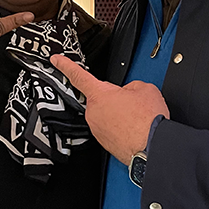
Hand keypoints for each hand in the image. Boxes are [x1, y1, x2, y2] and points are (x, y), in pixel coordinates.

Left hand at [51, 54, 169, 164]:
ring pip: (106, 114)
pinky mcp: (104, 143)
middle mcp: (94, 112)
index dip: (65, 65)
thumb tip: (129, 92)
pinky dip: (121, 128)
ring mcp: (98, 129)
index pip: (77, 75)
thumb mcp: (144, 89)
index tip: (56, 60)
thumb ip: (130, 85)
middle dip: (114, 98)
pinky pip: (111, 128)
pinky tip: (134, 129)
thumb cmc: (147, 121)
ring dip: (119, 114)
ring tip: (136, 119)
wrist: (152, 147)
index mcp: (100, 94)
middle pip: (100, 98)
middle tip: (132, 104)